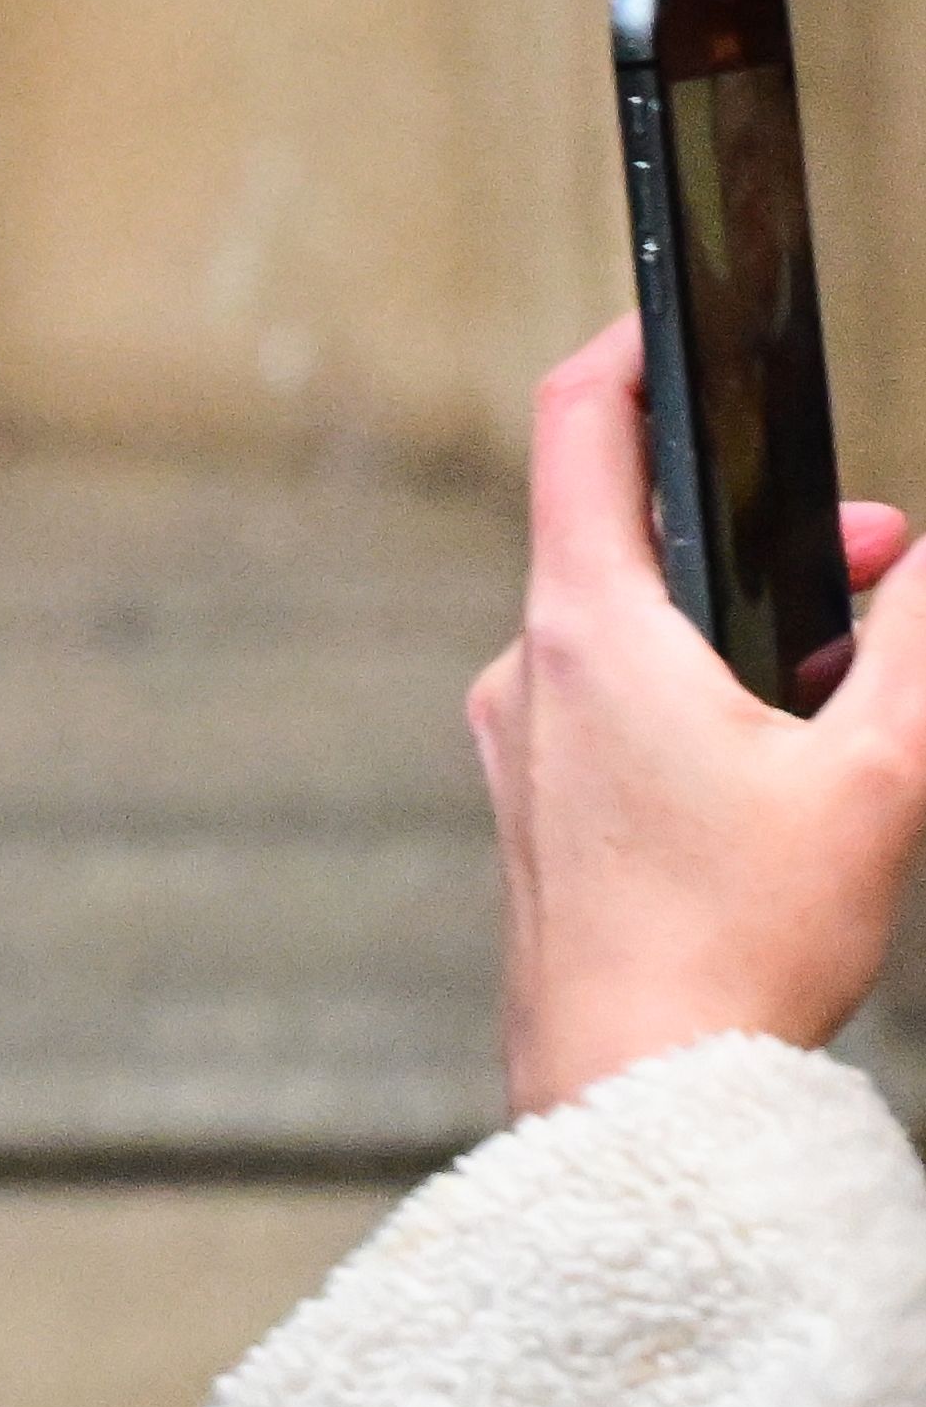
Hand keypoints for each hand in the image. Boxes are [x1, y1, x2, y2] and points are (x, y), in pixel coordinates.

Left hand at [478, 311, 925, 1115]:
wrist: (635, 1088)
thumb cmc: (735, 945)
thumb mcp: (879, 772)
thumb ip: (923, 643)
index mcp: (587, 633)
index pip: (577, 430)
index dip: (626, 351)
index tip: (674, 318)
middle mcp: (528, 673)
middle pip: (628, 534)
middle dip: (767, 525)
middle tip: (884, 555)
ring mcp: (520, 741)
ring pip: (631, 625)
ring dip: (744, 614)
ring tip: (859, 657)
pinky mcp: (538, 802)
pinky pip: (615, 699)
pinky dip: (700, 683)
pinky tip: (784, 742)